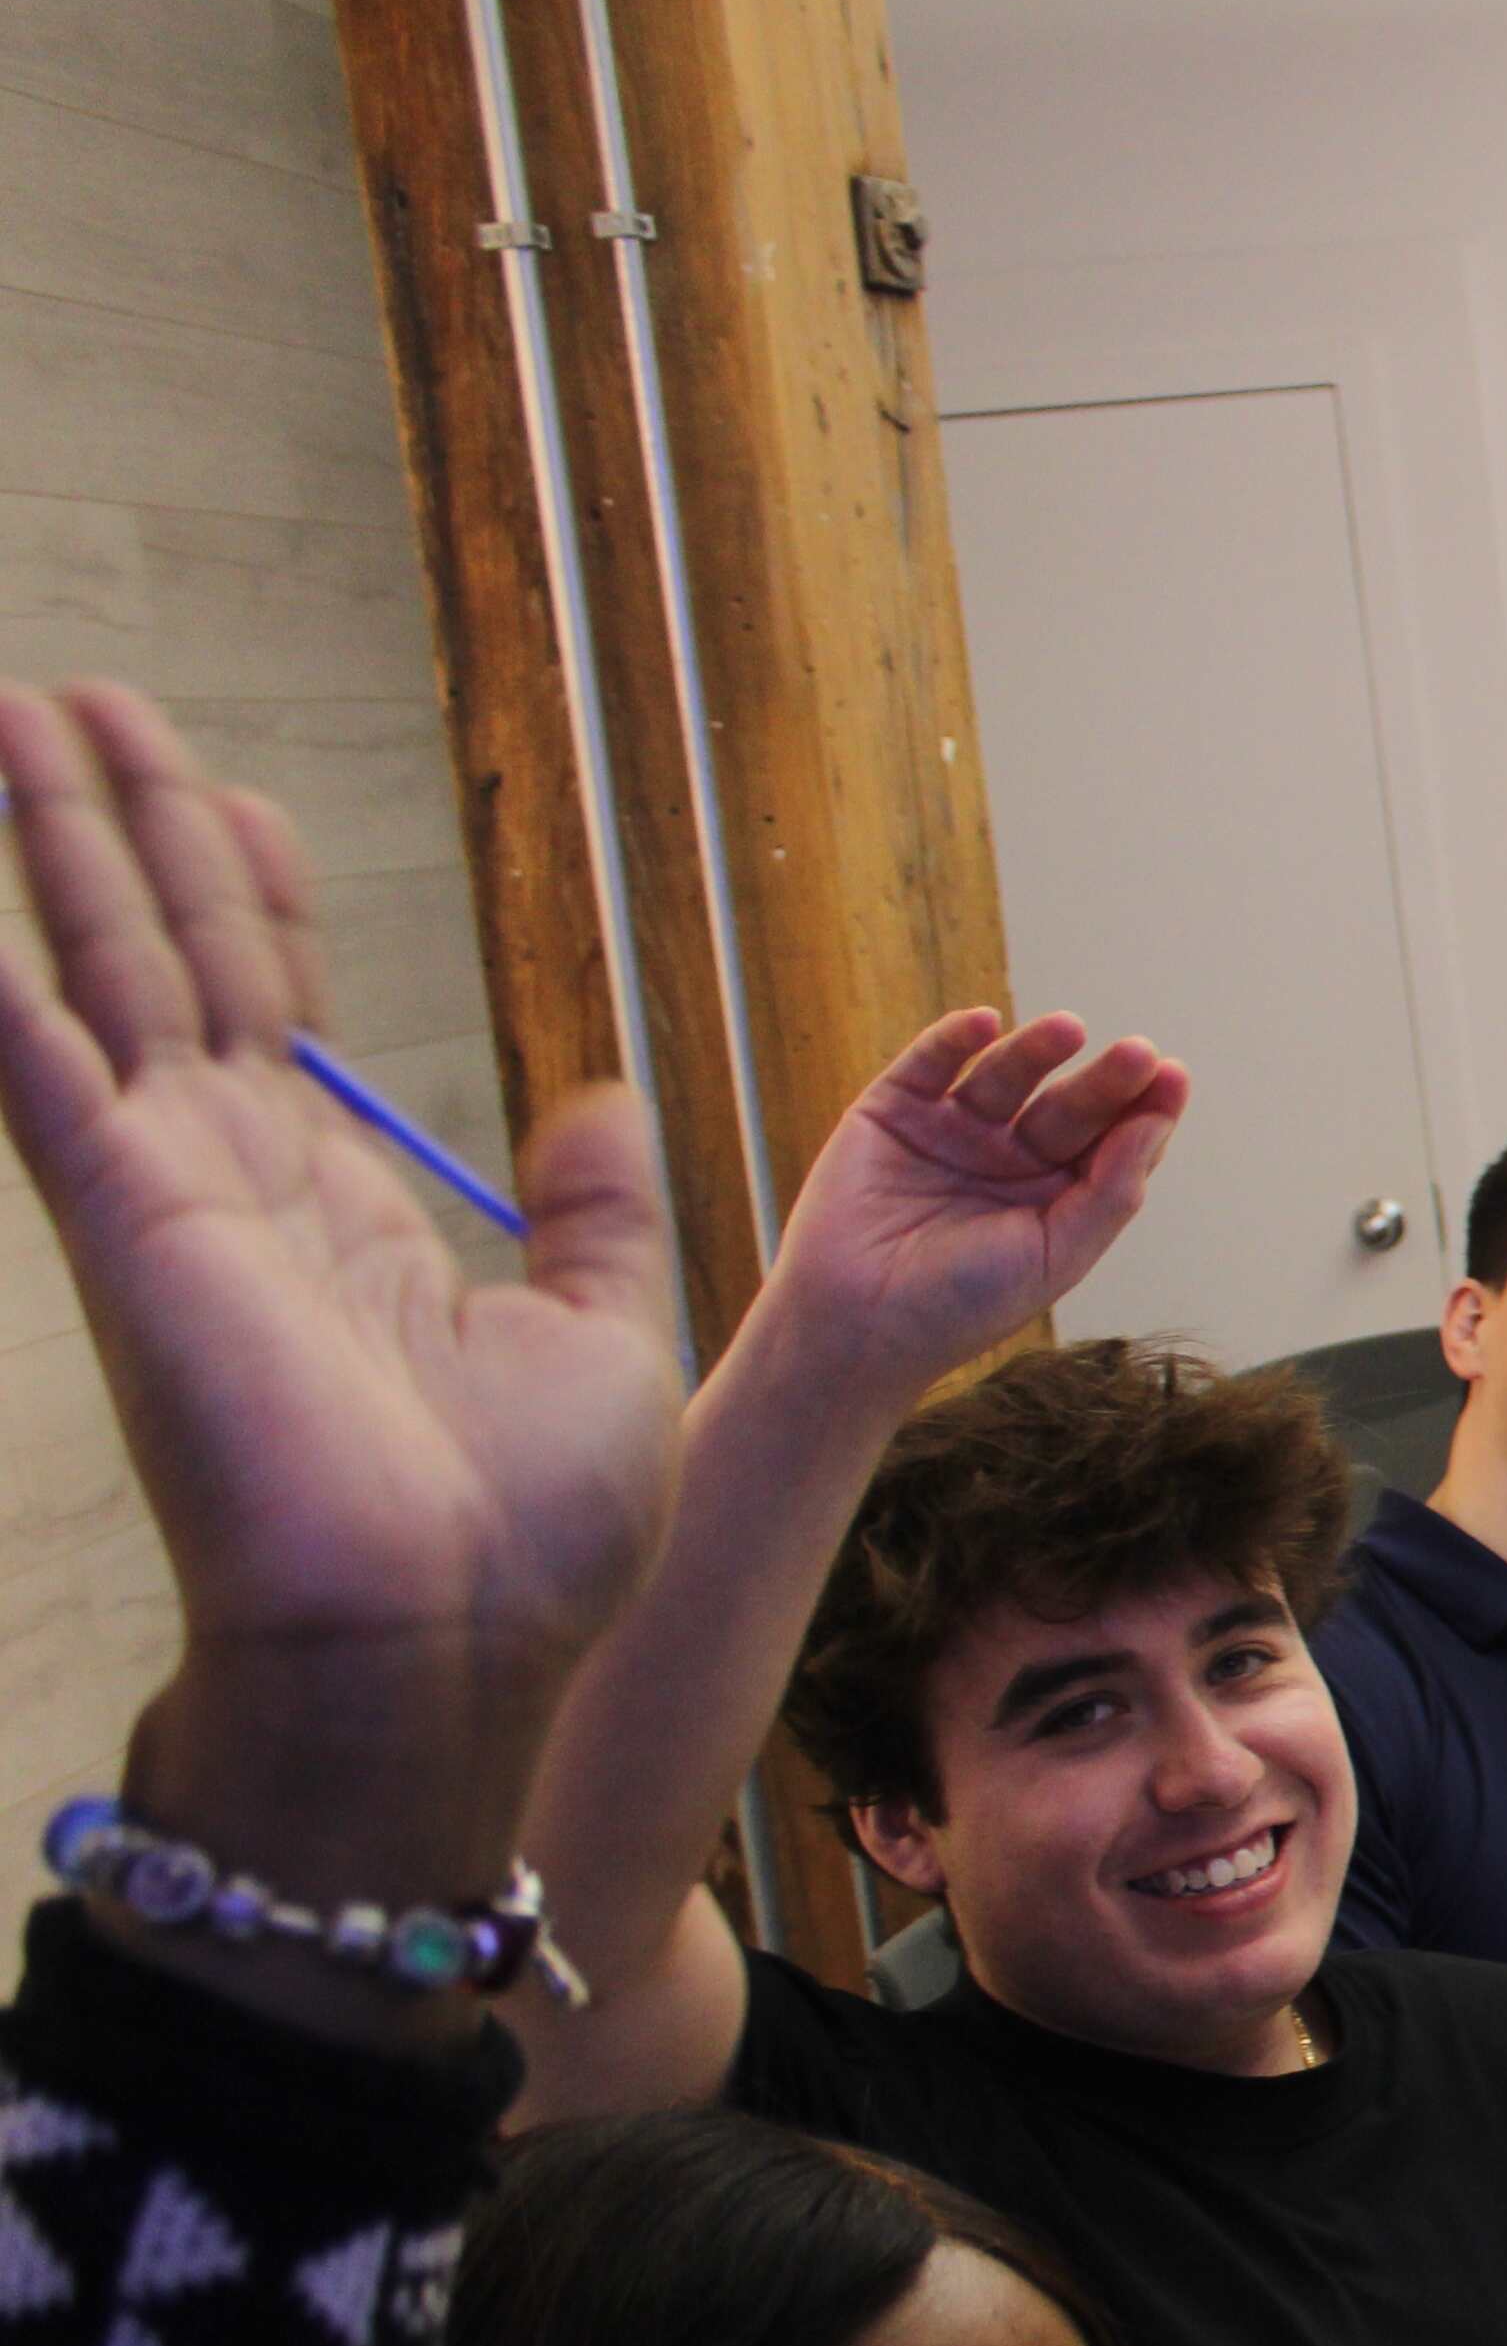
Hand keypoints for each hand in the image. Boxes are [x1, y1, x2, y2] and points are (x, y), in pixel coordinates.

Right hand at [0, 683, 683, 1923]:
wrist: (454, 1646)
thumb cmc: (530, 1536)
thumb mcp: (607, 1338)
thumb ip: (589, 1216)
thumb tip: (592, 1104)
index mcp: (345, 1210)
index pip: (281, 1012)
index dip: (253, 894)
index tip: (231, 792)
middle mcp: (241, 1188)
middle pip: (172, 960)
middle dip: (126, 827)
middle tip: (77, 700)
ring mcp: (175, 1203)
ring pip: (102, 977)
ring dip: (56, 850)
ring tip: (15, 718)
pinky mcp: (135, 1232)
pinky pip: (47, 1081)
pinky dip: (2, 1004)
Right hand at [760, 1009, 1189, 1404]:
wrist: (856, 1327)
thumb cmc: (963, 1304)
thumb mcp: (1056, 1254)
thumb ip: (1111, 1192)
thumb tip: (1156, 1123)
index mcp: (1055, 1195)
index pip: (1111, 1142)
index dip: (1143, 1111)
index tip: (1173, 1078)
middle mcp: (1007, 1157)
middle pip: (1068, 1106)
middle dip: (1103, 1080)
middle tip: (1138, 1053)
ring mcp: (951, 1130)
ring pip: (1005, 1076)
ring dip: (1036, 1049)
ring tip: (1070, 1029)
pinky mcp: (891, 1112)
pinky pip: (928, 1065)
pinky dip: (953, 1040)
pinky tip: (985, 1024)